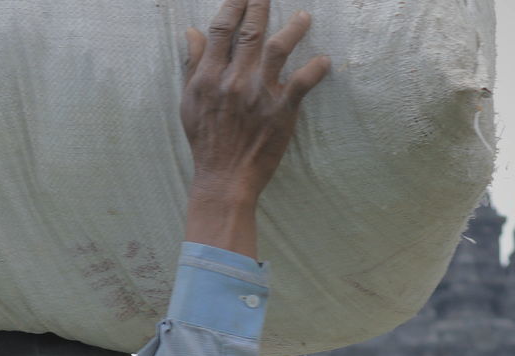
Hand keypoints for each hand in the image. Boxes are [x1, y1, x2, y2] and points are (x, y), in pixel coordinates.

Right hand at [181, 1, 329, 255]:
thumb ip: (193, 66)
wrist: (224, 179)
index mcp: (209, 77)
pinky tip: (324, 61)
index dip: (233, 5)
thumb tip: (192, 33)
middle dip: (261, 4)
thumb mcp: (190, 103)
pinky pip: (302, 83)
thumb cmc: (206, 142)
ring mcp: (258, 94)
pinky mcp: (281, 111)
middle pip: (250, 31)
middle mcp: (233, 80)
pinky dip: (316, 70)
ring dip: (294, 28)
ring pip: (278, 48)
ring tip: (304, 17)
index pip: (221, 29)